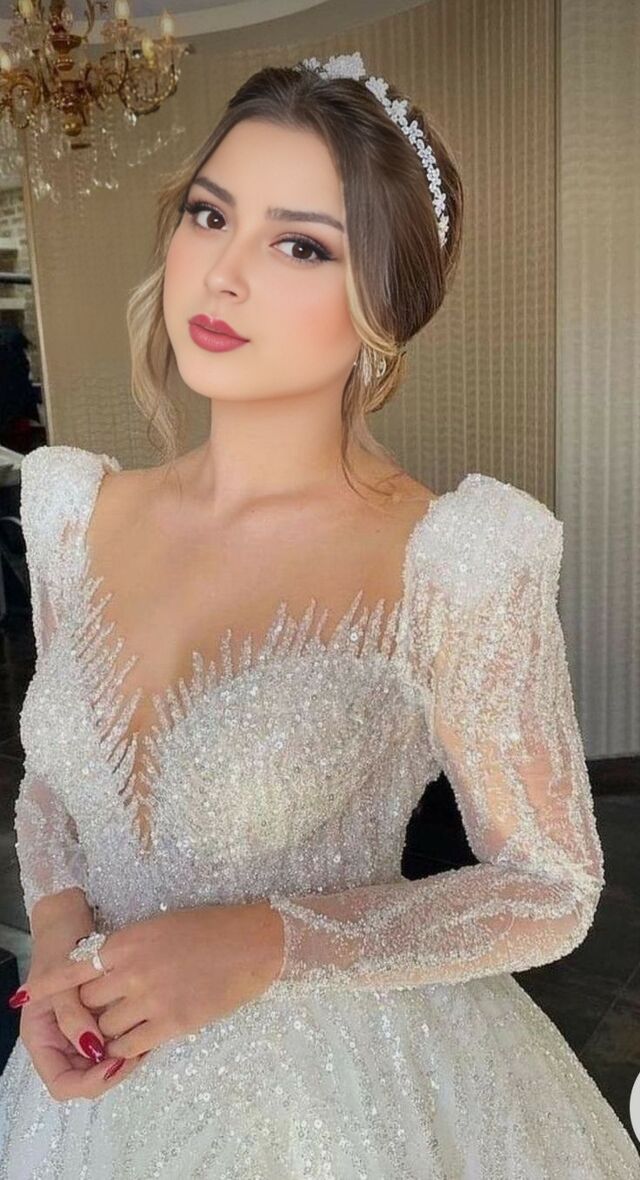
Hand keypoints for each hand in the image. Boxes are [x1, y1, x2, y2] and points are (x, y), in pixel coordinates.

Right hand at [16, 910, 147, 1101]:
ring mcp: (78, 1030)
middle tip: (139, 1052)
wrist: (69, 917)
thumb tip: (92, 1050)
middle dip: (112, 1070)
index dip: (89, 1082)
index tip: (116, 1064)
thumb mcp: (60, 978)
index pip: (63, 1084)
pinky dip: (131, 1039)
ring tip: (147, 1038)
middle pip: (87, 1077)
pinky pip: (116, 1038)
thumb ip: (71, 1016)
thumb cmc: (60, 943)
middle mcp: (58, 1040)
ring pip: (103, 1062)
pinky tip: (149, 1031)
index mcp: (40, 1037)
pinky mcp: (99, 1017)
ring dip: (125, 1055)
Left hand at [19, 901, 284, 1063]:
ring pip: (105, 1027)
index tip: (28, 995)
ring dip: (107, 1030)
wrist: (253, 945)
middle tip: (100, 1008)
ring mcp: (152, 998)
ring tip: (122, 1025)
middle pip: (88, 1001)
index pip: (76, 965)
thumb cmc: (210, 929)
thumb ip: (127, 949)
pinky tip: (133, 1043)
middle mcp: (133, 970)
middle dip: (89, 1008)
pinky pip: (131, 1045)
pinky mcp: (172, 1023)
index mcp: (129, 940)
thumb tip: (100, 969)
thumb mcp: (159, 927)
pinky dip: (125, 1048)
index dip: (50, 984)